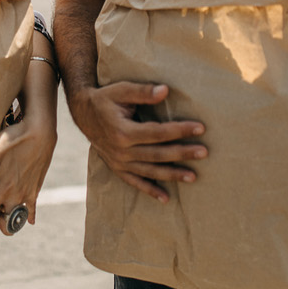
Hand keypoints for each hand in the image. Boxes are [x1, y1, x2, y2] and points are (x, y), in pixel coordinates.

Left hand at [0, 112, 57, 234]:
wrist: (41, 131)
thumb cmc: (14, 138)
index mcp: (3, 188)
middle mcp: (16, 195)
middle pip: (4, 223)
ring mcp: (28, 193)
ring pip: (17, 218)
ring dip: (8, 218)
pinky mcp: (36, 188)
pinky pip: (31, 209)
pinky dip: (28, 215)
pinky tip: (28, 219)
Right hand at [68, 81, 205, 202]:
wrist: (83, 113)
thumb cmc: (105, 99)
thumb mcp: (121, 90)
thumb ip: (143, 92)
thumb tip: (165, 91)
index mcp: (123, 131)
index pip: (158, 132)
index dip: (180, 130)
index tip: (200, 128)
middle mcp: (121, 151)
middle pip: (158, 154)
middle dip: (183, 153)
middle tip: (204, 152)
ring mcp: (119, 162)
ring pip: (150, 171)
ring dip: (172, 174)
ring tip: (193, 177)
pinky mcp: (117, 168)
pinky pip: (135, 182)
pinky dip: (150, 191)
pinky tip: (166, 198)